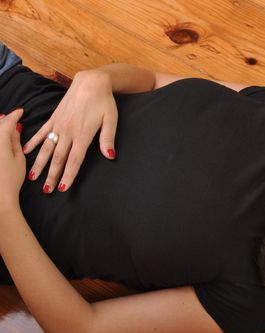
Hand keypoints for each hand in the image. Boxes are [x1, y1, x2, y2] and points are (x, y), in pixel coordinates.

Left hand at [0, 109, 24, 207]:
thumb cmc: (10, 180)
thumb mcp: (18, 159)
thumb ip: (16, 142)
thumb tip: (16, 129)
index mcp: (0, 140)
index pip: (7, 123)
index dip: (14, 115)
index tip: (20, 111)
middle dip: (3, 120)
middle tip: (10, 117)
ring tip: (1, 124)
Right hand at [23, 69, 117, 192]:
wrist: (91, 82)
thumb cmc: (104, 102)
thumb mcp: (111, 120)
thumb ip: (108, 139)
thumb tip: (110, 156)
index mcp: (83, 134)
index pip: (75, 160)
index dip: (69, 174)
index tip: (63, 187)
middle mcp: (68, 131)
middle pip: (58, 158)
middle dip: (52, 175)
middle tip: (47, 191)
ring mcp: (59, 124)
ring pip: (47, 148)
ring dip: (40, 164)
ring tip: (33, 177)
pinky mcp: (54, 118)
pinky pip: (42, 132)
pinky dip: (33, 143)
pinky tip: (26, 152)